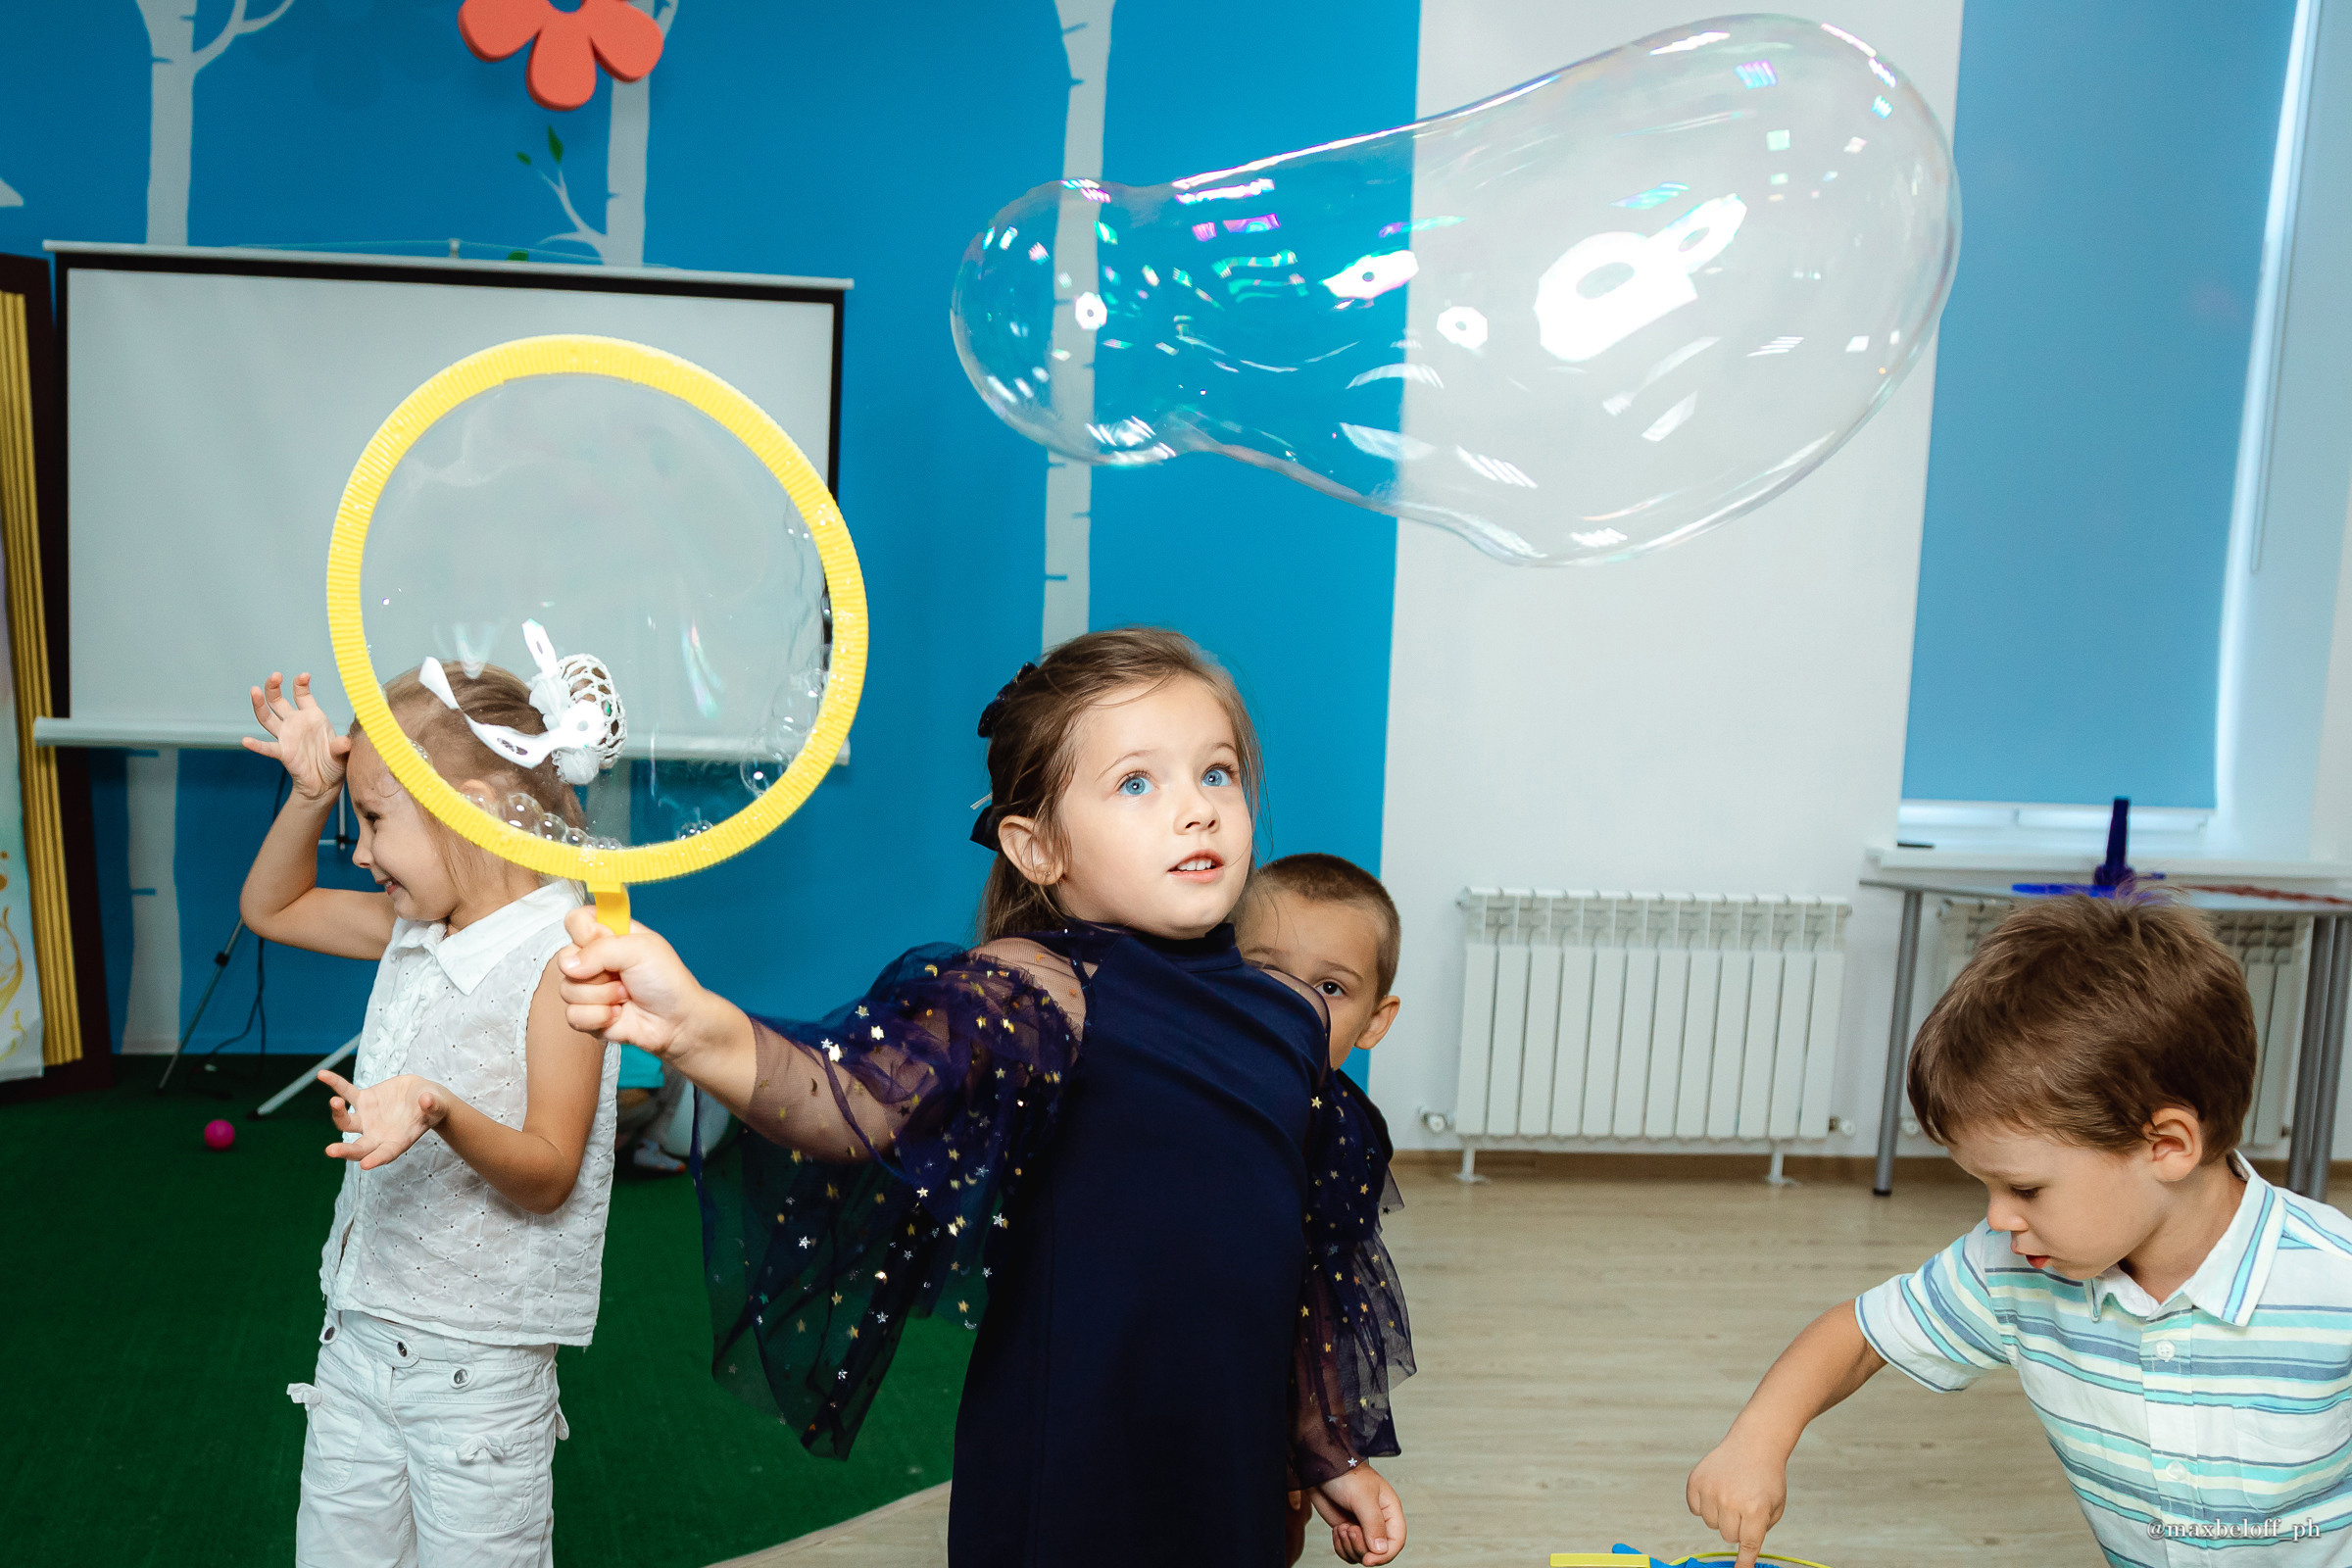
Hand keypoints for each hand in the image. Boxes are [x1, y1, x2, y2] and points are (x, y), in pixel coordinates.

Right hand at [244, 672, 350, 802]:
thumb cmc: (334, 762)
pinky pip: (267, 747)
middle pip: (278, 701)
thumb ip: (341, 746)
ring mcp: (287, 736)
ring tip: (254, 690)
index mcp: (312, 716)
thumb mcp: (342, 751)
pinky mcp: (283, 752)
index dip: (300, 684)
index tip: (304, 675)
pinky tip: (246, 741)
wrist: (326, 783)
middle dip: (274, 687)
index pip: (301, 694)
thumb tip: (345, 743)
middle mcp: (296, 723)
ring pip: (268, 718)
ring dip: (260, 704)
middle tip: (274, 676)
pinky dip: (257, 745)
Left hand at [319, 1069, 446, 1169]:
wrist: (424, 1096)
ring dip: (338, 1114)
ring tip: (334, 1102)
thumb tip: (426, 1100)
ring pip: (346, 1122)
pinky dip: (335, 1084)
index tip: (365, 1165)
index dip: (376, 1159)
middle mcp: (377, 1135)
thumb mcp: (436, 1106)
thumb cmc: (432, 1107)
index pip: (385, 1154)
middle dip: (345, 1150)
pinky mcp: (363, 1100)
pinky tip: (322, 1074)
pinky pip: (346, 1092)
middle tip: (331, 1151)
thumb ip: (432, 1105)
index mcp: (396, 1142)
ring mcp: (367, 1118)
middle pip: (358, 1147)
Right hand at [556, 907, 707, 1055]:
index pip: (576, 920)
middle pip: (565, 958)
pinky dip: (599, 1017)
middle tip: (624, 977)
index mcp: (608, 935)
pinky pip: (573, 1015)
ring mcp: (588, 988)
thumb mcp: (640, 950)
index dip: (585, 932)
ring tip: (626, 996)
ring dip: (604, 997)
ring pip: (568, 989)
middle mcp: (594, 960)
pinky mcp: (587, 1015)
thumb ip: (601, 949)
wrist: (677, 1021)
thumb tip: (568, 964)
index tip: (606, 940)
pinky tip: (619, 1015)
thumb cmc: (666, 980)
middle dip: (598, 972)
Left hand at [1309, 1463, 1403, 1565]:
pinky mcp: (1348, 1531)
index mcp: (1390, 1511)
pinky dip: (1340, 1547)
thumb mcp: (1362, 1497)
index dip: (1384, 1555)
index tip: (1367, 1560)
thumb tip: (1380, 1550)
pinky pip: (1348, 1552)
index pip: (1397, 1542)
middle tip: (1349, 1529)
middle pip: (1378, 1552)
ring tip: (1341, 1527)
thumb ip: (1373, 1524)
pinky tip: (1336, 1529)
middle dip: (1361, 1547)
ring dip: (1348, 1546)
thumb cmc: (1346, 1475)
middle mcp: (1379, 1522)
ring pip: (1362, 1554)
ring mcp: (1363, 1528)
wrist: (1322, 1470)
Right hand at [1686, 1432, 1789, 1567]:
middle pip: (1727, 1536)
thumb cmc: (1766, 1479)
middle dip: (1736, 1527)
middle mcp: (1731, 1501)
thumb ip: (1760, 1531)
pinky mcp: (1695, 1481)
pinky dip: (1704, 1504)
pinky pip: (1695, 1508)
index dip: (1743, 1562)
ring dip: (1720, 1515)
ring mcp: (1711, 1489)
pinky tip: (1716, 1489)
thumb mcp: (1775, 1507)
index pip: (1747, 1545)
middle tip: (1744, 1508)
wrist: (1753, 1444)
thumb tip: (1743, 1552)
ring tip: (1731, 1495)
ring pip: (1710, 1523)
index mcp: (1755, 1509)